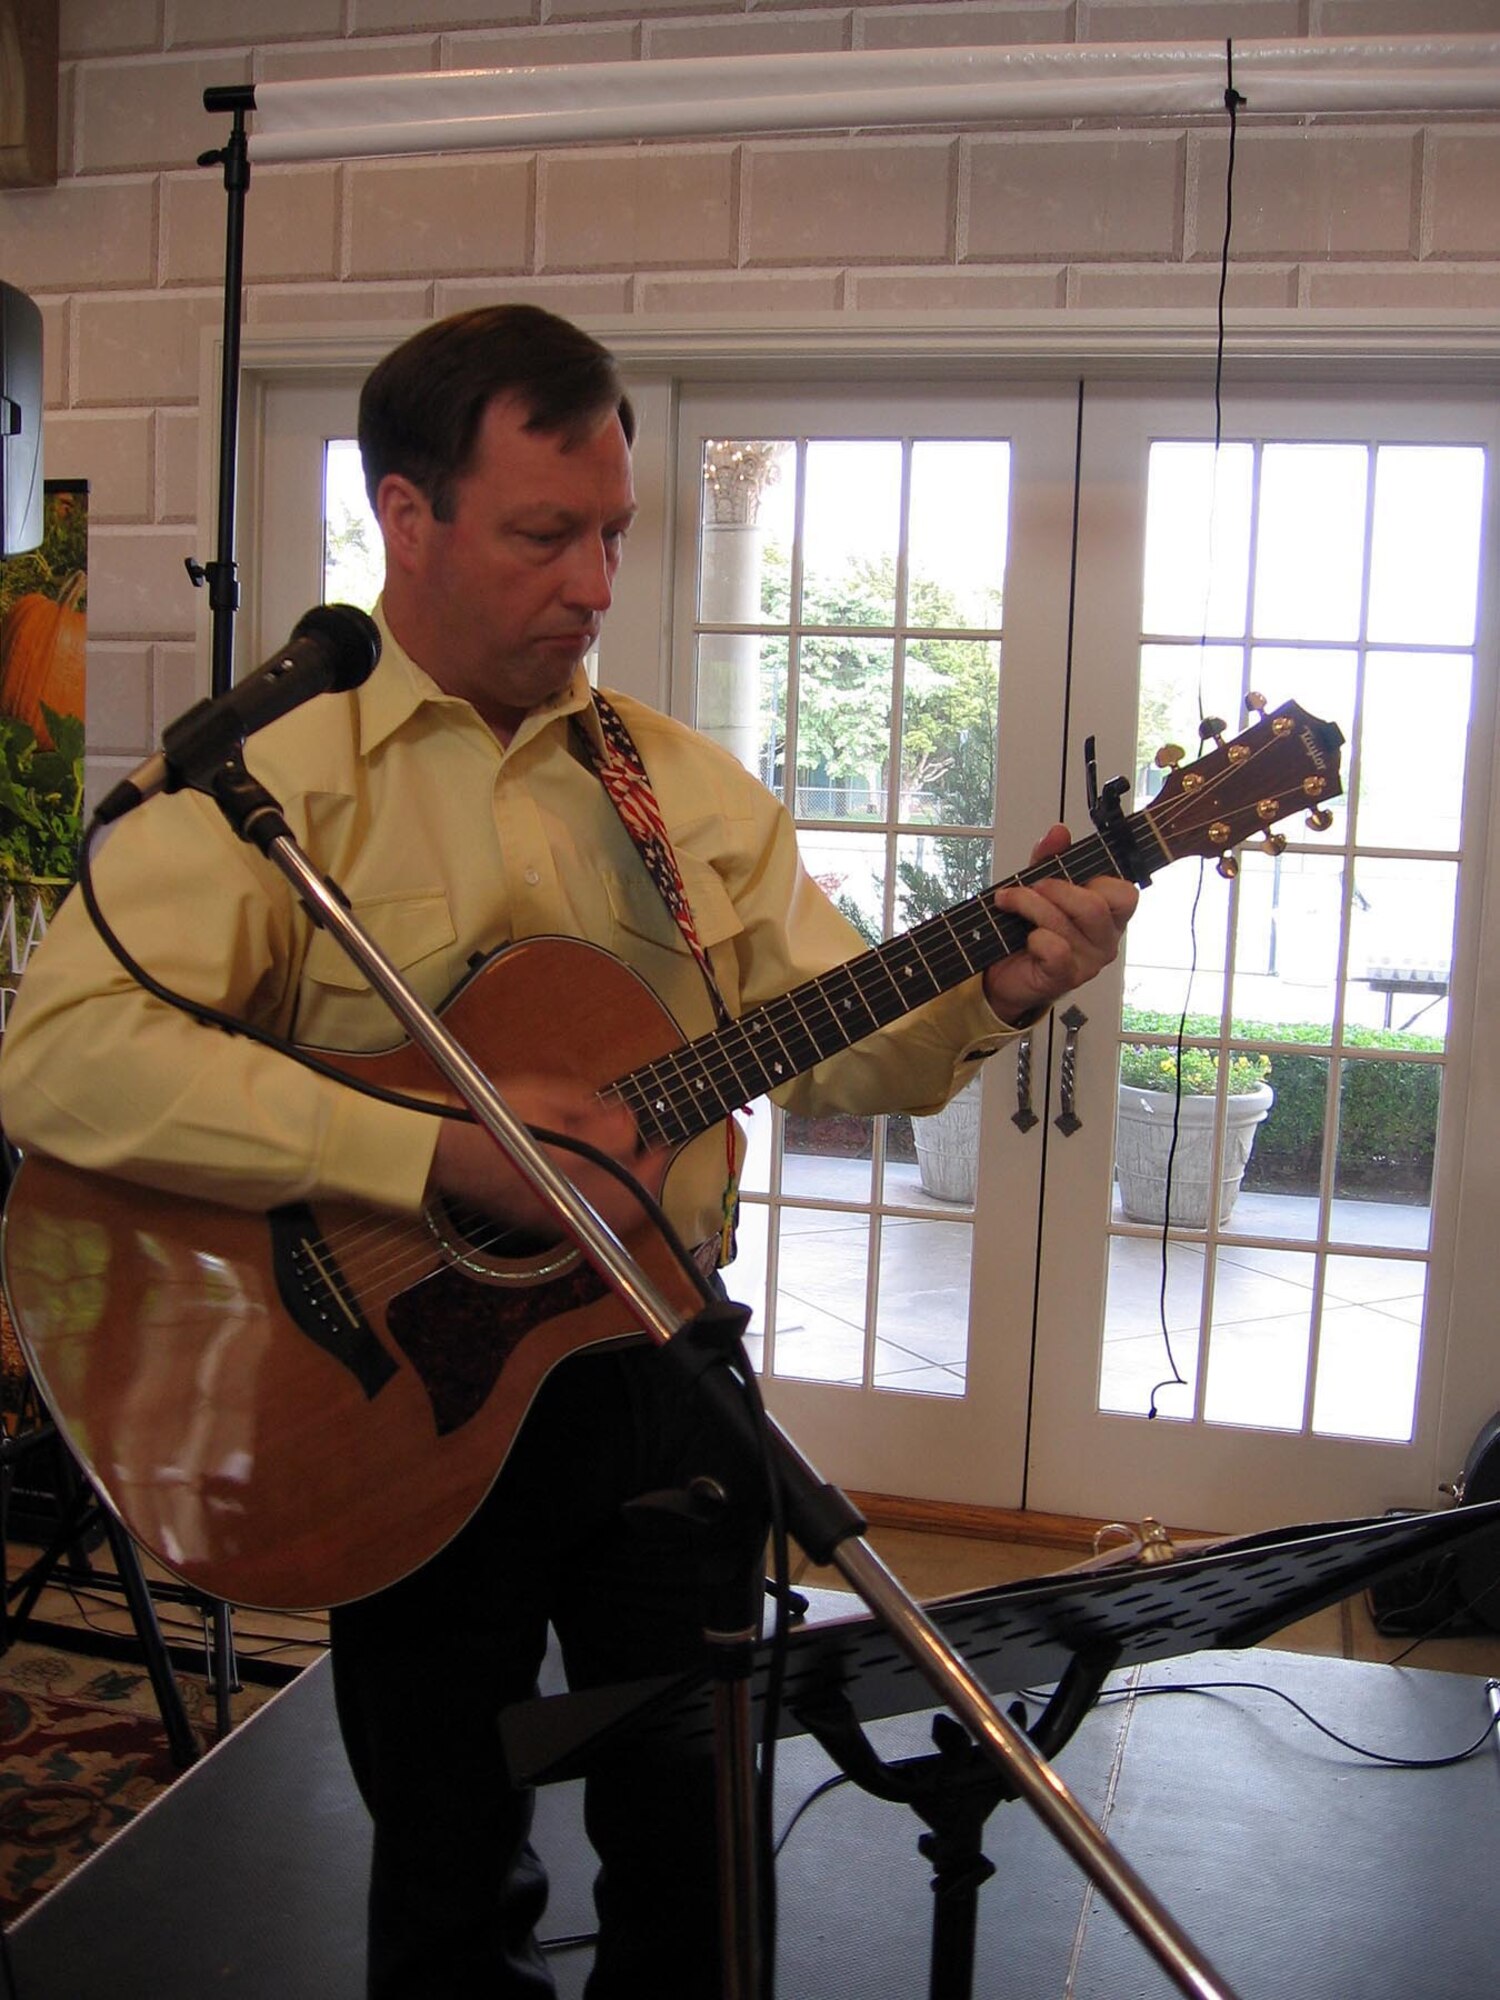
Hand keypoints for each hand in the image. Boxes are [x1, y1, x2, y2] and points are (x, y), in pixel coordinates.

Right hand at [427, 1076, 661, 1241]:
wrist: (443, 1149)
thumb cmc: (489, 1113)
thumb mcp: (545, 1094)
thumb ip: (590, 1109)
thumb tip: (623, 1120)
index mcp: (563, 1159)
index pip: (623, 1160)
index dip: (647, 1151)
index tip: (659, 1145)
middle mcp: (559, 1196)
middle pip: (626, 1201)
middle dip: (647, 1180)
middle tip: (655, 1162)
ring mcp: (551, 1217)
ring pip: (612, 1221)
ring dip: (633, 1200)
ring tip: (638, 1178)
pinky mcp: (542, 1226)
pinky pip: (589, 1227)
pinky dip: (610, 1214)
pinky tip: (610, 1195)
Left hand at [981, 824, 1137, 1025]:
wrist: (1002, 972)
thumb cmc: (1027, 930)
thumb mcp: (1039, 886)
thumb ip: (1050, 858)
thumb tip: (1058, 832)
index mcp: (1109, 914)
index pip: (1126, 894)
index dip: (1098, 879)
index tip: (1069, 874)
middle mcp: (1105, 939)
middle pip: (1095, 906)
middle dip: (1055, 888)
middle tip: (1031, 885)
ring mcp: (1088, 961)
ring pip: (1068, 924)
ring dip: (1030, 906)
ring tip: (1009, 902)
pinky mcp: (1066, 977)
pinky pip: (1056, 950)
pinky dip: (1035, 938)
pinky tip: (1026, 939)